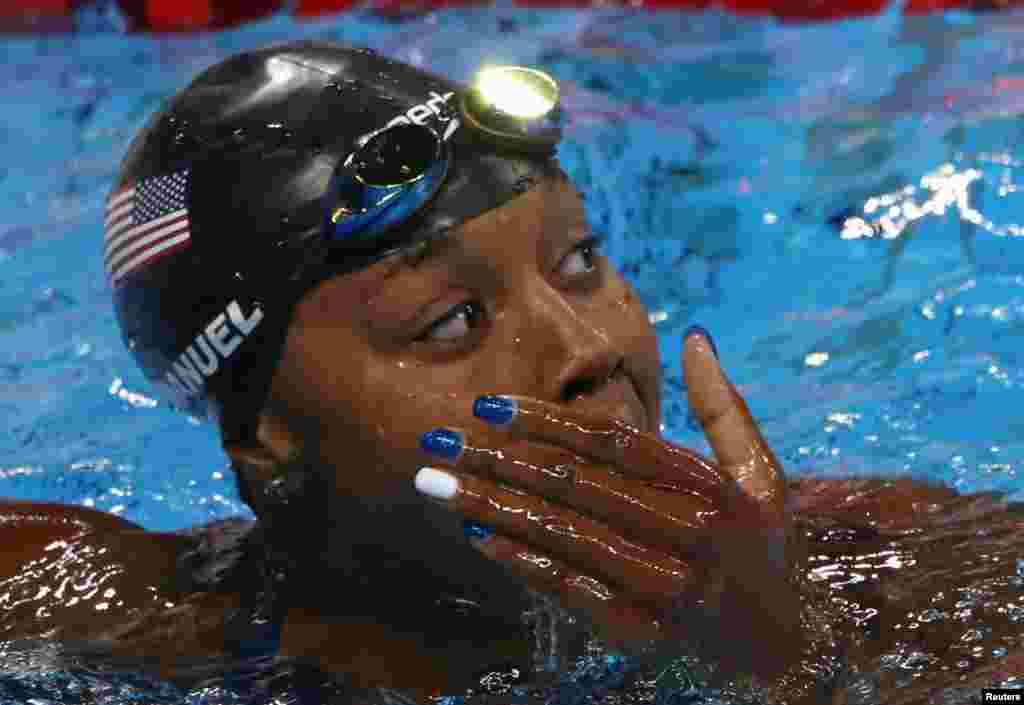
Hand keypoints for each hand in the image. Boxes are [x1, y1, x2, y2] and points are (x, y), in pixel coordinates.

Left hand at [413, 327, 800, 678]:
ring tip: (436, 484)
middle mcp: (686, 535)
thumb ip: (724, 404)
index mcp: (710, 488)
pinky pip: (571, 589)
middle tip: (437, 441)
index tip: (488, 405)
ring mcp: (662, 586)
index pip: (613, 443)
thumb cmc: (764, 545)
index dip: (545, 420)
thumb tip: (694, 336)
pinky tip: (477, 534)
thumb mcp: (762, 470)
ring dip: (493, 506)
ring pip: (563, 535)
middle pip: (575, 486)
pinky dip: (521, 561)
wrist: (785, 646)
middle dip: (498, 460)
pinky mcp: (642, 629)